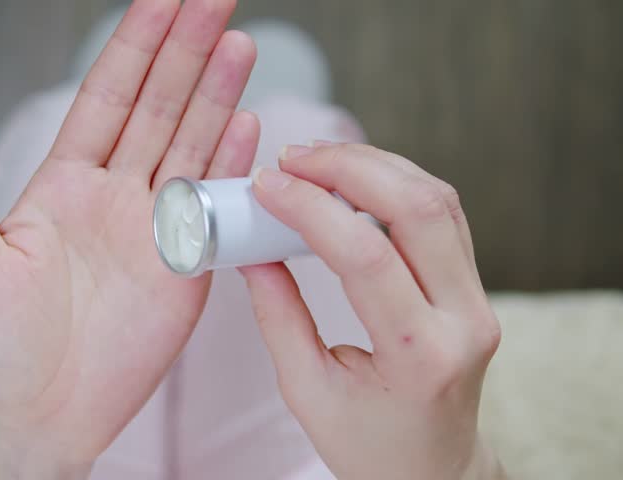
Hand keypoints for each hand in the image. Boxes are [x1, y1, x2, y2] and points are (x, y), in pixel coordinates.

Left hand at [0, 0, 257, 475]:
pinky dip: (230, 168)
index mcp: (64, 183)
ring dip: (216, 98)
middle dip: (186, 53)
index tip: (161, 0)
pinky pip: (212, 210)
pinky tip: (247, 126)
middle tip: (215, 1)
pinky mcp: (186, 269)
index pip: (106, 98)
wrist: (41, 417)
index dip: (134, 47)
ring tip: (237, 46)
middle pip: (158, 109)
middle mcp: (116, 195)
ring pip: (191, 148)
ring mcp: (155, 229)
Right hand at [241, 143, 505, 478]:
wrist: (432, 470)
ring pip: (437, 199)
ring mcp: (478, 301)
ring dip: (374, 165)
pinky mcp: (474, 288)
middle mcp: (463, 321)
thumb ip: (278, 317)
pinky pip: (443, 214)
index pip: (366, 256)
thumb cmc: (368, 444)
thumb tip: (251, 251)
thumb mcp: (307, 391)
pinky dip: (397, 182)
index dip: (310, 208)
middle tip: (292, 158)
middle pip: (416, 209)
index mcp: (419, 356)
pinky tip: (355, 176)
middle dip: (348, 167)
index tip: (265, 185)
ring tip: (316, 159)